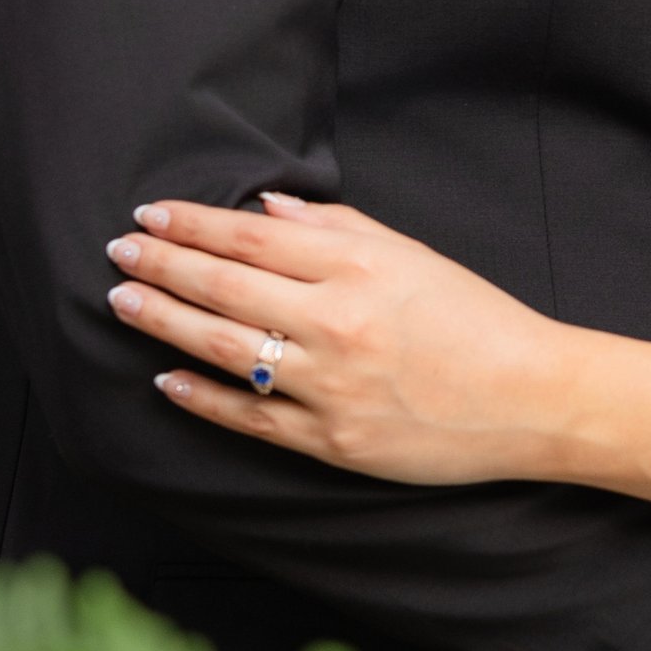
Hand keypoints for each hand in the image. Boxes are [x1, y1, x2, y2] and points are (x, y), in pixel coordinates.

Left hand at [105, 195, 558, 482]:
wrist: (532, 398)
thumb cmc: (476, 319)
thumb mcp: (413, 256)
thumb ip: (337, 229)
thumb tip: (263, 210)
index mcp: (358, 268)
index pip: (250, 239)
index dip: (192, 224)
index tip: (150, 214)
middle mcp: (337, 323)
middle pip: (226, 289)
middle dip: (163, 265)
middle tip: (118, 251)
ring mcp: (331, 385)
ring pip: (226, 350)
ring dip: (166, 322)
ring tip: (125, 301)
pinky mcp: (333, 440)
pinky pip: (252, 417)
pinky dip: (203, 398)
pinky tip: (166, 379)